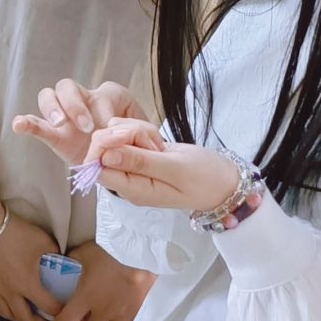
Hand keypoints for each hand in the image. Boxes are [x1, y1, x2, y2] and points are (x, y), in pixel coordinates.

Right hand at [0, 212, 60, 320]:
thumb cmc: (15, 231)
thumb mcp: (43, 241)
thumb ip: (55, 255)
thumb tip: (63, 263)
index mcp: (28, 283)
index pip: (49, 307)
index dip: (59, 312)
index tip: (63, 311)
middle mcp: (11, 291)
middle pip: (26, 318)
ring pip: (7, 314)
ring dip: (19, 319)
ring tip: (26, 316)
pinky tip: (4, 308)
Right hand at [11, 79, 151, 166]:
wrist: (124, 161)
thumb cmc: (135, 143)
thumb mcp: (145, 135)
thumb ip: (143, 134)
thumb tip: (136, 140)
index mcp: (108, 96)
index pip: (101, 94)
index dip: (104, 110)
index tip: (111, 128)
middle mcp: (83, 99)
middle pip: (69, 86)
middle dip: (75, 104)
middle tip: (87, 127)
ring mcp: (64, 115)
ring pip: (49, 96)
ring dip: (53, 108)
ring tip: (59, 124)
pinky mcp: (53, 134)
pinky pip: (36, 124)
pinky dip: (26, 123)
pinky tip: (18, 125)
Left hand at [53, 241, 151, 320]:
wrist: (141, 252)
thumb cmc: (111, 252)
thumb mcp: (84, 252)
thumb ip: (71, 262)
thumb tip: (63, 263)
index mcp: (86, 297)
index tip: (59, 319)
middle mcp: (103, 311)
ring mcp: (121, 316)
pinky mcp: (135, 315)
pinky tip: (113, 319)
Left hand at [96, 139, 243, 215]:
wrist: (223, 179)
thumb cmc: (205, 178)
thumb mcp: (175, 169)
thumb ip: (140, 162)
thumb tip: (105, 156)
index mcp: (132, 190)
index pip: (97, 167)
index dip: (105, 147)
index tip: (128, 137)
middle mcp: (127, 180)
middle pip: (103, 147)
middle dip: (124, 135)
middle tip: (152, 142)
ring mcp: (131, 166)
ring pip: (113, 135)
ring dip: (136, 131)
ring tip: (159, 145)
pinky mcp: (137, 154)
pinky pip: (125, 133)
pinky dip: (141, 130)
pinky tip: (158, 141)